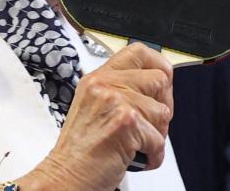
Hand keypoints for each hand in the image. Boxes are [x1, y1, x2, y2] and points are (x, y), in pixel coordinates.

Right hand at [21, 42, 173, 190]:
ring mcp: (115, 101)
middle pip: (159, 79)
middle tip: (152, 124)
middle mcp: (105, 85)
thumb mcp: (93, 107)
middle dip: (164, 105)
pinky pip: (159, 139)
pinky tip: (137, 159)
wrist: (65, 177)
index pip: (139, 52)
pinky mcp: (126, 123)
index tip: (163, 83)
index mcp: (98, 78)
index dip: (159, 65)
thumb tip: (157, 85)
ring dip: (157, 135)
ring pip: (163, 111)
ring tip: (138, 146)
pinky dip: (154, 155)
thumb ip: (119, 91)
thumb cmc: (80, 151)